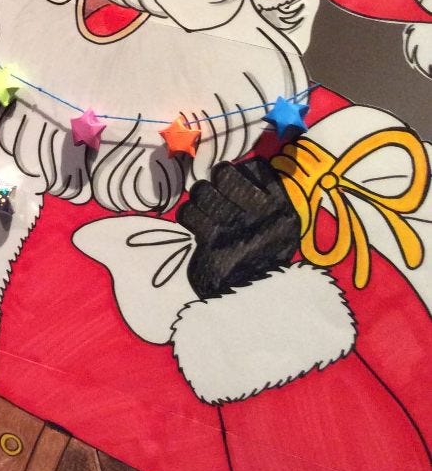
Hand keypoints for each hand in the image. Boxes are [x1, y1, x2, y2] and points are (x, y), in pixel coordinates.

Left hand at [176, 158, 299, 298]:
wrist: (258, 302)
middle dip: (214, 185)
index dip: (237, 174)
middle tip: (216, 202)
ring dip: (200, 201)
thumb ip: (259, 194)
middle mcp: (263, 214)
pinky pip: (188, 213)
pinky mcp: (212, 246)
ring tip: (208, 217)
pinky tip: (199, 230)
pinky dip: (189, 217)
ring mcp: (236, 230)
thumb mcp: (276, 223)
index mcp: (282, 206)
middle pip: (222, 173)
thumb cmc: (263, 255)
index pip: (253, 167)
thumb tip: (226, 170)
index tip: (235, 189)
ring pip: (202, 191)